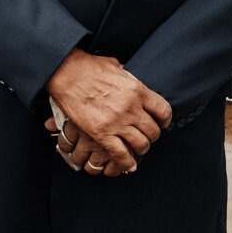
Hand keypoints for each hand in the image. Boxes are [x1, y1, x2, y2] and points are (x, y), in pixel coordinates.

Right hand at [45, 50, 171, 172]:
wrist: (67, 74)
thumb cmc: (89, 67)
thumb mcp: (117, 67)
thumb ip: (128, 78)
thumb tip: (131, 80)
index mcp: (138, 90)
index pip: (163, 110)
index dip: (164, 120)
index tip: (162, 122)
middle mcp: (131, 108)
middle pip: (153, 130)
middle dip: (152, 136)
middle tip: (148, 136)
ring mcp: (117, 122)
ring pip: (140, 144)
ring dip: (141, 149)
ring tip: (138, 149)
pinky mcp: (101, 133)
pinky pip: (120, 154)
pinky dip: (127, 163)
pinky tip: (129, 165)